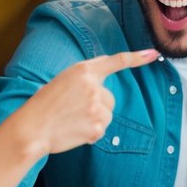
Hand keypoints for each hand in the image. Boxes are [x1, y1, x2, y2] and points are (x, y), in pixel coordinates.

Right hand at [17, 48, 159, 155]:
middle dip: (97, 105)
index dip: (137, 58)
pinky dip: (90, 132)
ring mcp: (97, 107)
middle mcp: (93, 87)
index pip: (115, 61)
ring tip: (72, 120)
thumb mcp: (63, 82)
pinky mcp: (98, 127)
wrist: (32, 129)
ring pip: (107, 114)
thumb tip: (102, 93)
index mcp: (83, 71)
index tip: (154, 54)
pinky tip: (74, 130)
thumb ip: (85, 81)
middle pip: (110, 98)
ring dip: (95, 119)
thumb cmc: (43, 105)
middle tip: (73, 110)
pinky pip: (101, 129)